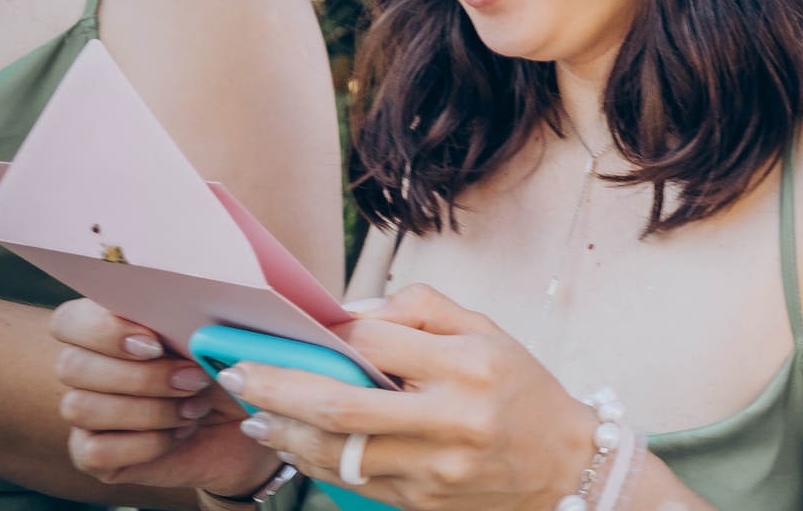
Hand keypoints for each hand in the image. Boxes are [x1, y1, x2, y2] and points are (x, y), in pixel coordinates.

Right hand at [48, 299, 279, 498]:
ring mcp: (87, 412)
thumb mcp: (225, 337)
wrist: (249, 418)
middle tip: (195, 380)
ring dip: (148, 411)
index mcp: (110, 324)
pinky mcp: (94, 455)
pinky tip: (180, 434)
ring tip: (196, 409)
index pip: (70, 320)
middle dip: (141, 376)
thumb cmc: (231, 364)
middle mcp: (88, 367)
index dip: (103, 331)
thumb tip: (195, 324)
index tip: (154, 343)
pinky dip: (145, 444)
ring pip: (80, 408)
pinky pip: (95, 452)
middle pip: (71, 366)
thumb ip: (198, 321)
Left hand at [216, 284, 599, 510]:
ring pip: (338, 451)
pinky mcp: (421, 501)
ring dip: (285, 431)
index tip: (300, 328)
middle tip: (237, 370)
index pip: (383, 341)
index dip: (335, 332)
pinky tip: (293, 442)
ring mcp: (434, 468)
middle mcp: (453, 419)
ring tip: (254, 411)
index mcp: (472, 365)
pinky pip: (352, 480)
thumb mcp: (490, 333)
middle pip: (343, 404)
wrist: (565, 468)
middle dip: (279, 386)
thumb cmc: (522, 391)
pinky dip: (313, 459)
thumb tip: (350, 312)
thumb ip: (424, 311)